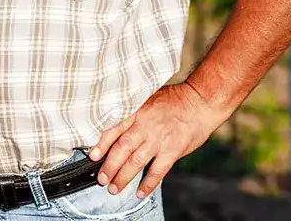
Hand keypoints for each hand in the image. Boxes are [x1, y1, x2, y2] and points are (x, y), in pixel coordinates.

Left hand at [87, 81, 226, 198]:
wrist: (199, 102)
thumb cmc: (173, 100)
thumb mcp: (146, 98)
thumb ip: (131, 112)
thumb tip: (113, 124)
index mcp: (136, 113)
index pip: (114, 129)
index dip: (101, 144)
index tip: (92, 156)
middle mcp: (144, 127)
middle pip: (122, 148)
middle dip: (109, 166)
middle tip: (100, 179)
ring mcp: (158, 140)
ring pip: (136, 161)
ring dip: (123, 177)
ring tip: (114, 188)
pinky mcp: (172, 151)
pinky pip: (158, 171)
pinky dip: (148, 183)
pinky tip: (140, 192)